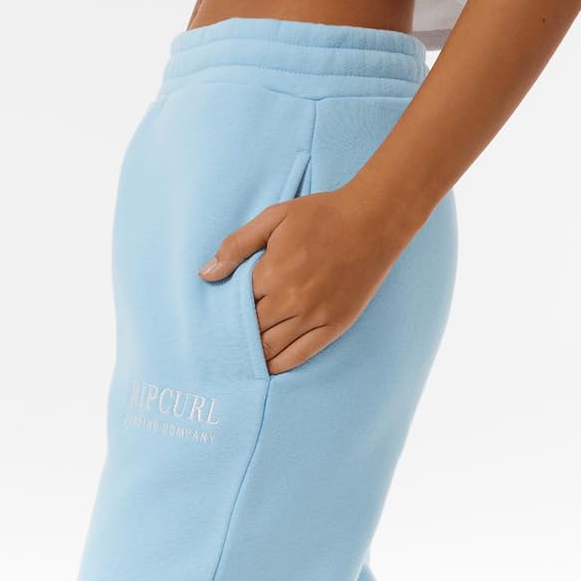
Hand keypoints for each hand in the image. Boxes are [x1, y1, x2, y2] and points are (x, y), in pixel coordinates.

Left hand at [198, 181, 415, 373]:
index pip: (235, 304)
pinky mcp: (334, 326)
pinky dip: (278, 364)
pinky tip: (267, 365)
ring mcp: (314, 316)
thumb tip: (206, 274)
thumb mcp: (273, 218)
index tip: (216, 317)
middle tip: (223, 340)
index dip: (224, 312)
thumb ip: (236, 245)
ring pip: (270, 347)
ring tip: (240, 355)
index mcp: (272, 273)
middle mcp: (291, 299)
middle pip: (250, 329)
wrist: (374, 221)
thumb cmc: (321, 215)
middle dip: (235, 335)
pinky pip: (299, 356)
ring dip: (253, 353)